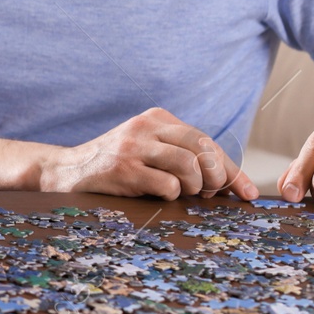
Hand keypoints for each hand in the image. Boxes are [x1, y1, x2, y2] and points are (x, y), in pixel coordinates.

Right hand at [43, 107, 257, 200]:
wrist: (66, 171)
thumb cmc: (116, 166)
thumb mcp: (149, 150)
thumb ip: (183, 157)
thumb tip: (232, 185)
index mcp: (156, 118)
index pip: (205, 140)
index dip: (231, 169)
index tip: (248, 193)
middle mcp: (146, 126)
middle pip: (202, 148)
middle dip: (216, 177)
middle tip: (209, 195)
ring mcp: (133, 146)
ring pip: (189, 165)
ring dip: (193, 187)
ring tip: (180, 193)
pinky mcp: (124, 169)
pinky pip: (168, 185)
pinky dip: (170, 196)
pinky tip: (156, 195)